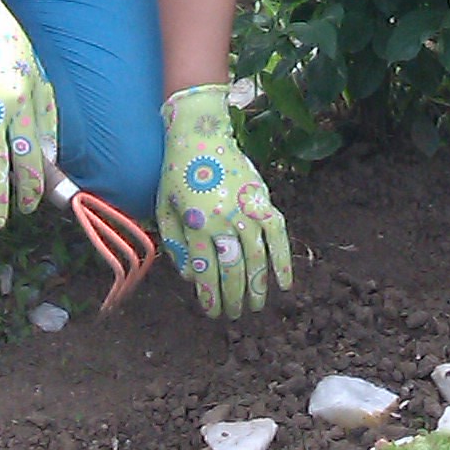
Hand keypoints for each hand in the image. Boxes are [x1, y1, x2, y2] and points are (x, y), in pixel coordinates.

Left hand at [157, 85, 291, 319]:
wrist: (200, 134)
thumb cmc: (178, 173)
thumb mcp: (165, 208)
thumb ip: (175, 244)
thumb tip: (191, 277)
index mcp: (196, 224)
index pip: (206, 272)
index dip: (210, 297)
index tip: (212, 312)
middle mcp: (223, 220)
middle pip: (232, 270)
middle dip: (233, 298)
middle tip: (233, 314)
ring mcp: (246, 210)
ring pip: (256, 258)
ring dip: (257, 287)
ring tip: (255, 306)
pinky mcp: (263, 200)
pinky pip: (278, 235)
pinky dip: (283, 260)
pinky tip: (285, 283)